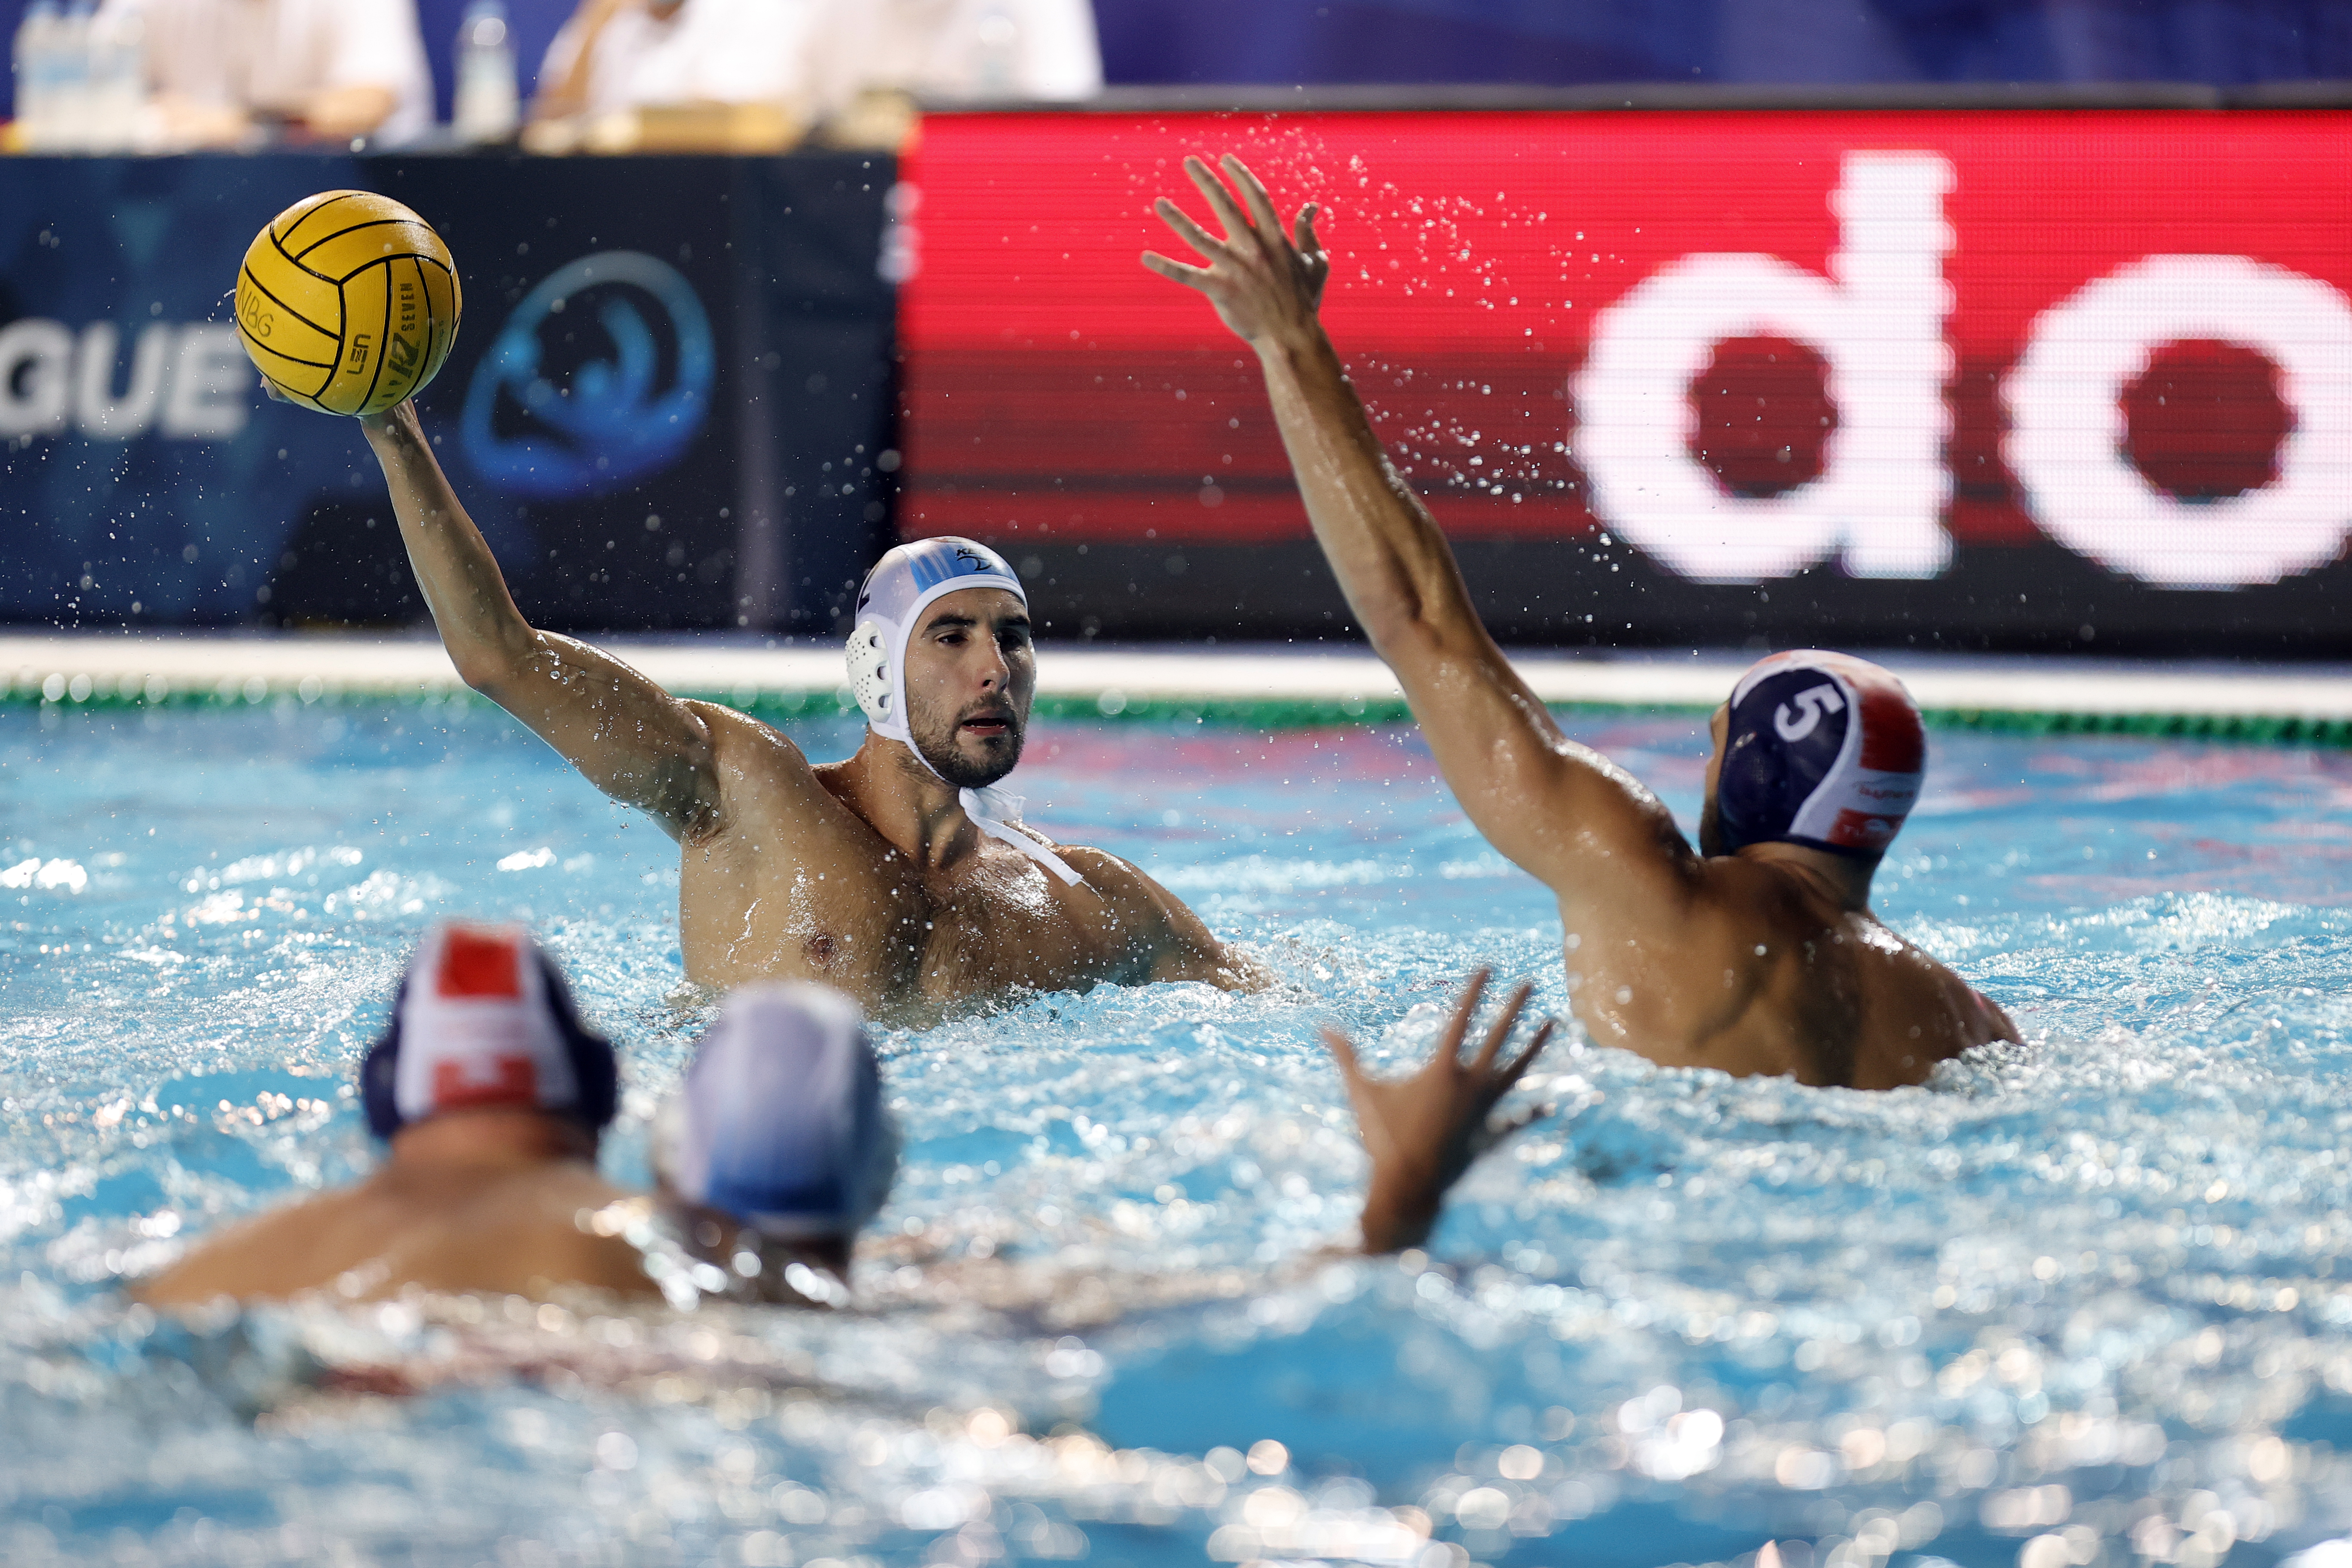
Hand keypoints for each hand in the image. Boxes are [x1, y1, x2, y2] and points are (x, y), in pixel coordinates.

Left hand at [1143, 154, 1330, 349]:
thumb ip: (1309, 232)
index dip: (1241, 176)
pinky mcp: (1220, 291)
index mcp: (1275, 239)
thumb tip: (1311, 206)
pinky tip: (1145, 256)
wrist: (1292, 337)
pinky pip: (1188, 276)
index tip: (1225, 159)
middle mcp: (1253, 249)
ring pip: (1200, 239)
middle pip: (1226, 207)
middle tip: (1189, 161)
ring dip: (1177, 219)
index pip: (1256, 198)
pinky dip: (1166, 267)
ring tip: (1158, 202)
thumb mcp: (1316, 263)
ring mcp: (1235, 270)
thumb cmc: (1305, 301)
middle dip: (1206, 181)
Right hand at [1324, 969, 1554, 1252]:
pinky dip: (1530, 1113)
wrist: (1408, 1189)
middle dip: (1514, 1008)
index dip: (1475, 990)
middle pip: (1499, 1037)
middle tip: (1530, 984)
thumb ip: (1345, 1056)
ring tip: (1553, 1024)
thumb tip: (1321, 1026)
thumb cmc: (1383, 1139)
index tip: (1489, 967)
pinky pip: (1515, 1121)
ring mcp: (1485, 1111)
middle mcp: (1471, 1085)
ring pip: (1516, 1071)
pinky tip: (1548, 1106)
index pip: (1462, 1019)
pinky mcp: (1490, 1136)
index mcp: (1442, 1069)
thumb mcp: (1362, 1092)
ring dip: (1534, 1046)